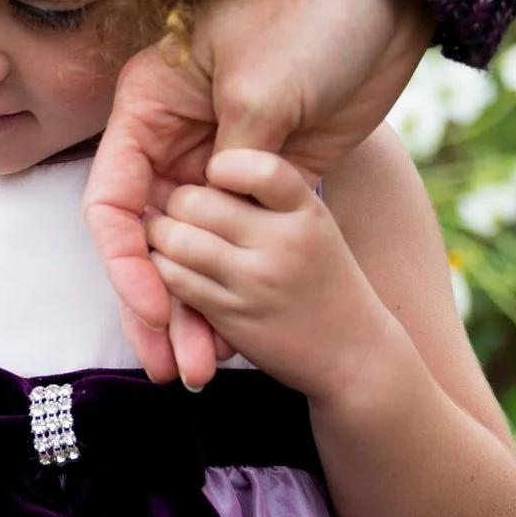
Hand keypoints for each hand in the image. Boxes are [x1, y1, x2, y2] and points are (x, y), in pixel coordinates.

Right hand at [83, 0, 432, 385]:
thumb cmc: (310, 10)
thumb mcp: (264, 84)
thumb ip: (236, 161)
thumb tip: (214, 223)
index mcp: (151, 106)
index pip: (114, 198)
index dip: (126, 262)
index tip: (152, 310)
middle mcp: (176, 139)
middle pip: (149, 239)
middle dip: (157, 305)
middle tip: (168, 366)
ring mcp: (225, 162)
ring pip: (194, 253)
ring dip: (196, 311)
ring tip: (200, 370)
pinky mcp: (274, 179)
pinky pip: (243, 246)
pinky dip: (237, 294)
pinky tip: (240, 339)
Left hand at [142, 149, 397, 397]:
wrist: (354, 354)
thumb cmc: (324, 280)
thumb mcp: (314, 226)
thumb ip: (268, 197)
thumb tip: (204, 163)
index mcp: (306, 211)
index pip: (258, 167)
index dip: (223, 164)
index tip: (215, 174)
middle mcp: (283, 242)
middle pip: (197, 200)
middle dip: (177, 202)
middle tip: (178, 210)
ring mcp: (256, 282)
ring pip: (176, 239)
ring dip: (160, 236)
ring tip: (167, 237)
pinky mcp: (232, 316)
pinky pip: (174, 280)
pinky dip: (161, 269)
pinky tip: (171, 267)